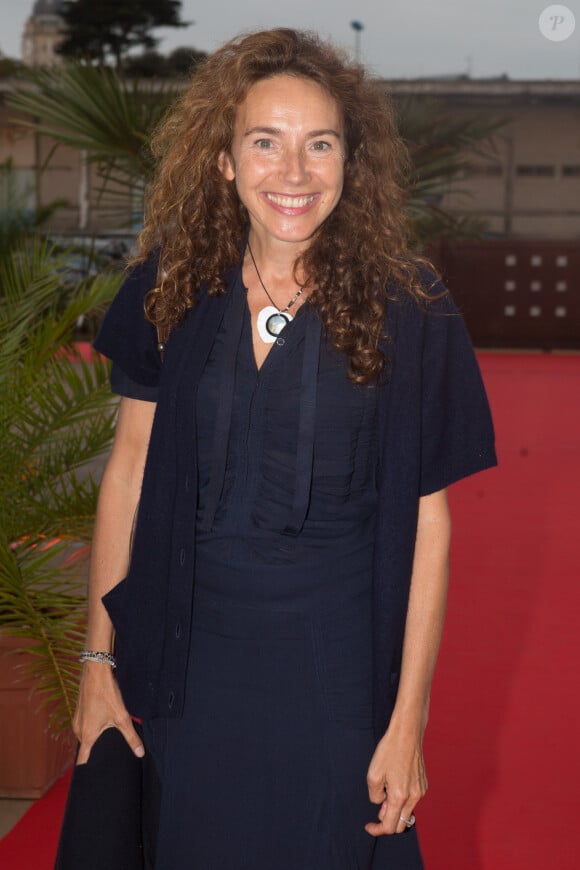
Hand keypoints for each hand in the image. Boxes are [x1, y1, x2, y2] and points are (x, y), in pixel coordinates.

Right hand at [73, 661, 143, 764]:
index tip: (93, 779)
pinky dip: (94, 727)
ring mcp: (78, 720)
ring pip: (86, 735)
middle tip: (110, 756)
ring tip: (108, 738)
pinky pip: (86, 725)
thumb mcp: (122, 717)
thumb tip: (140, 753)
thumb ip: (131, 737)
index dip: (88, 770)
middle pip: (87, 747)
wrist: (96, 672)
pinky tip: (104, 722)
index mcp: (86, 735)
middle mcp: (78, 730)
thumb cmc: (107, 694)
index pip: (83, 760)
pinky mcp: (80, 711)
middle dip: (97, 751)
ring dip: (96, 736)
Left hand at [364, 721, 426, 836]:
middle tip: (378, 804)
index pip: (390, 826)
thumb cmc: (388, 751)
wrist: (407, 734)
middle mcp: (413, 797)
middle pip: (400, 824)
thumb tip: (381, 804)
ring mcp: (420, 791)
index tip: (368, 826)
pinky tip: (395, 783)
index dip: (377, 830)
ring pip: (407, 812)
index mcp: (400, 796)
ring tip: (385, 789)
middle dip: (387, 821)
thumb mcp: (373, 774)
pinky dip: (402, 800)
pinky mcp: (423, 784)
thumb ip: (375, 796)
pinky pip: (412, 801)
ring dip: (395, 809)